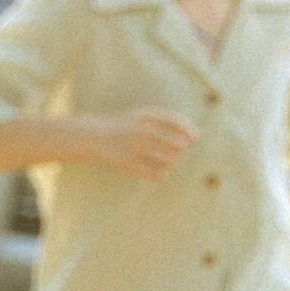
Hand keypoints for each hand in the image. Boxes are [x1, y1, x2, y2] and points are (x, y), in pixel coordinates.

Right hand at [71, 108, 195, 178]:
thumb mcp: (143, 116)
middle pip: (175, 143)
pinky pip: (154, 172)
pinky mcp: (128, 163)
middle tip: (179, 150)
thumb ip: (165, 120)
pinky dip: (160, 174)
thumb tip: (193, 132)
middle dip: (181, 148)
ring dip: (171, 161)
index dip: (188, 131)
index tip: (194, 137)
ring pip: (167, 159)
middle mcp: (141, 130)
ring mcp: (134, 147)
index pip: (175, 123)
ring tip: (167, 160)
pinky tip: (158, 172)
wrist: (95, 137)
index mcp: (145, 116)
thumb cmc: (126, 126)